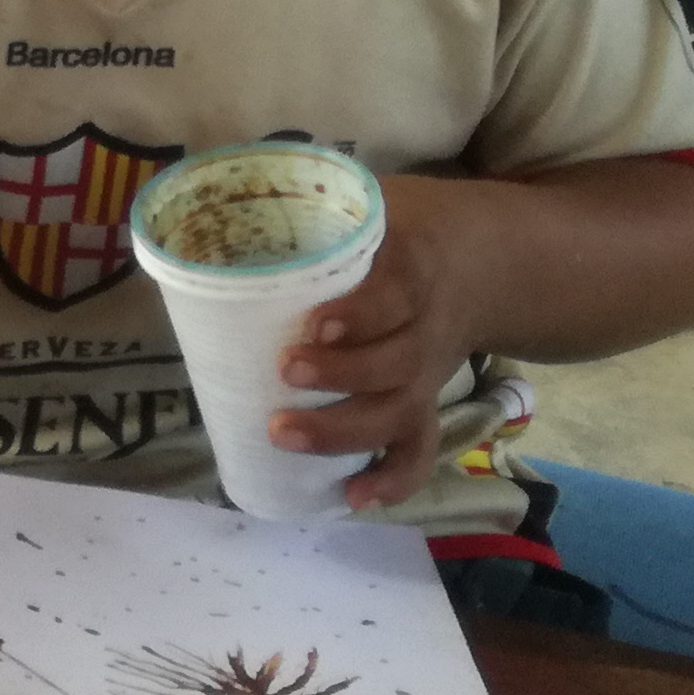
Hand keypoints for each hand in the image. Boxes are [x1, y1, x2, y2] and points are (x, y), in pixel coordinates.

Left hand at [273, 173, 488, 509]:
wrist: (481, 261)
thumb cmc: (400, 229)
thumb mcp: (370, 201)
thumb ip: (313, 207)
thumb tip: (212, 197)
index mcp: (411, 268)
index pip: (396, 294)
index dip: (361, 313)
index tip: (314, 322)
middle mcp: (425, 326)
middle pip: (397, 363)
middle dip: (342, 376)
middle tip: (285, 373)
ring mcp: (426, 372)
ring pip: (401, 411)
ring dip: (346, 432)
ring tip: (283, 434)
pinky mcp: (423, 402)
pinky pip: (420, 449)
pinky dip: (394, 478)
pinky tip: (354, 498)